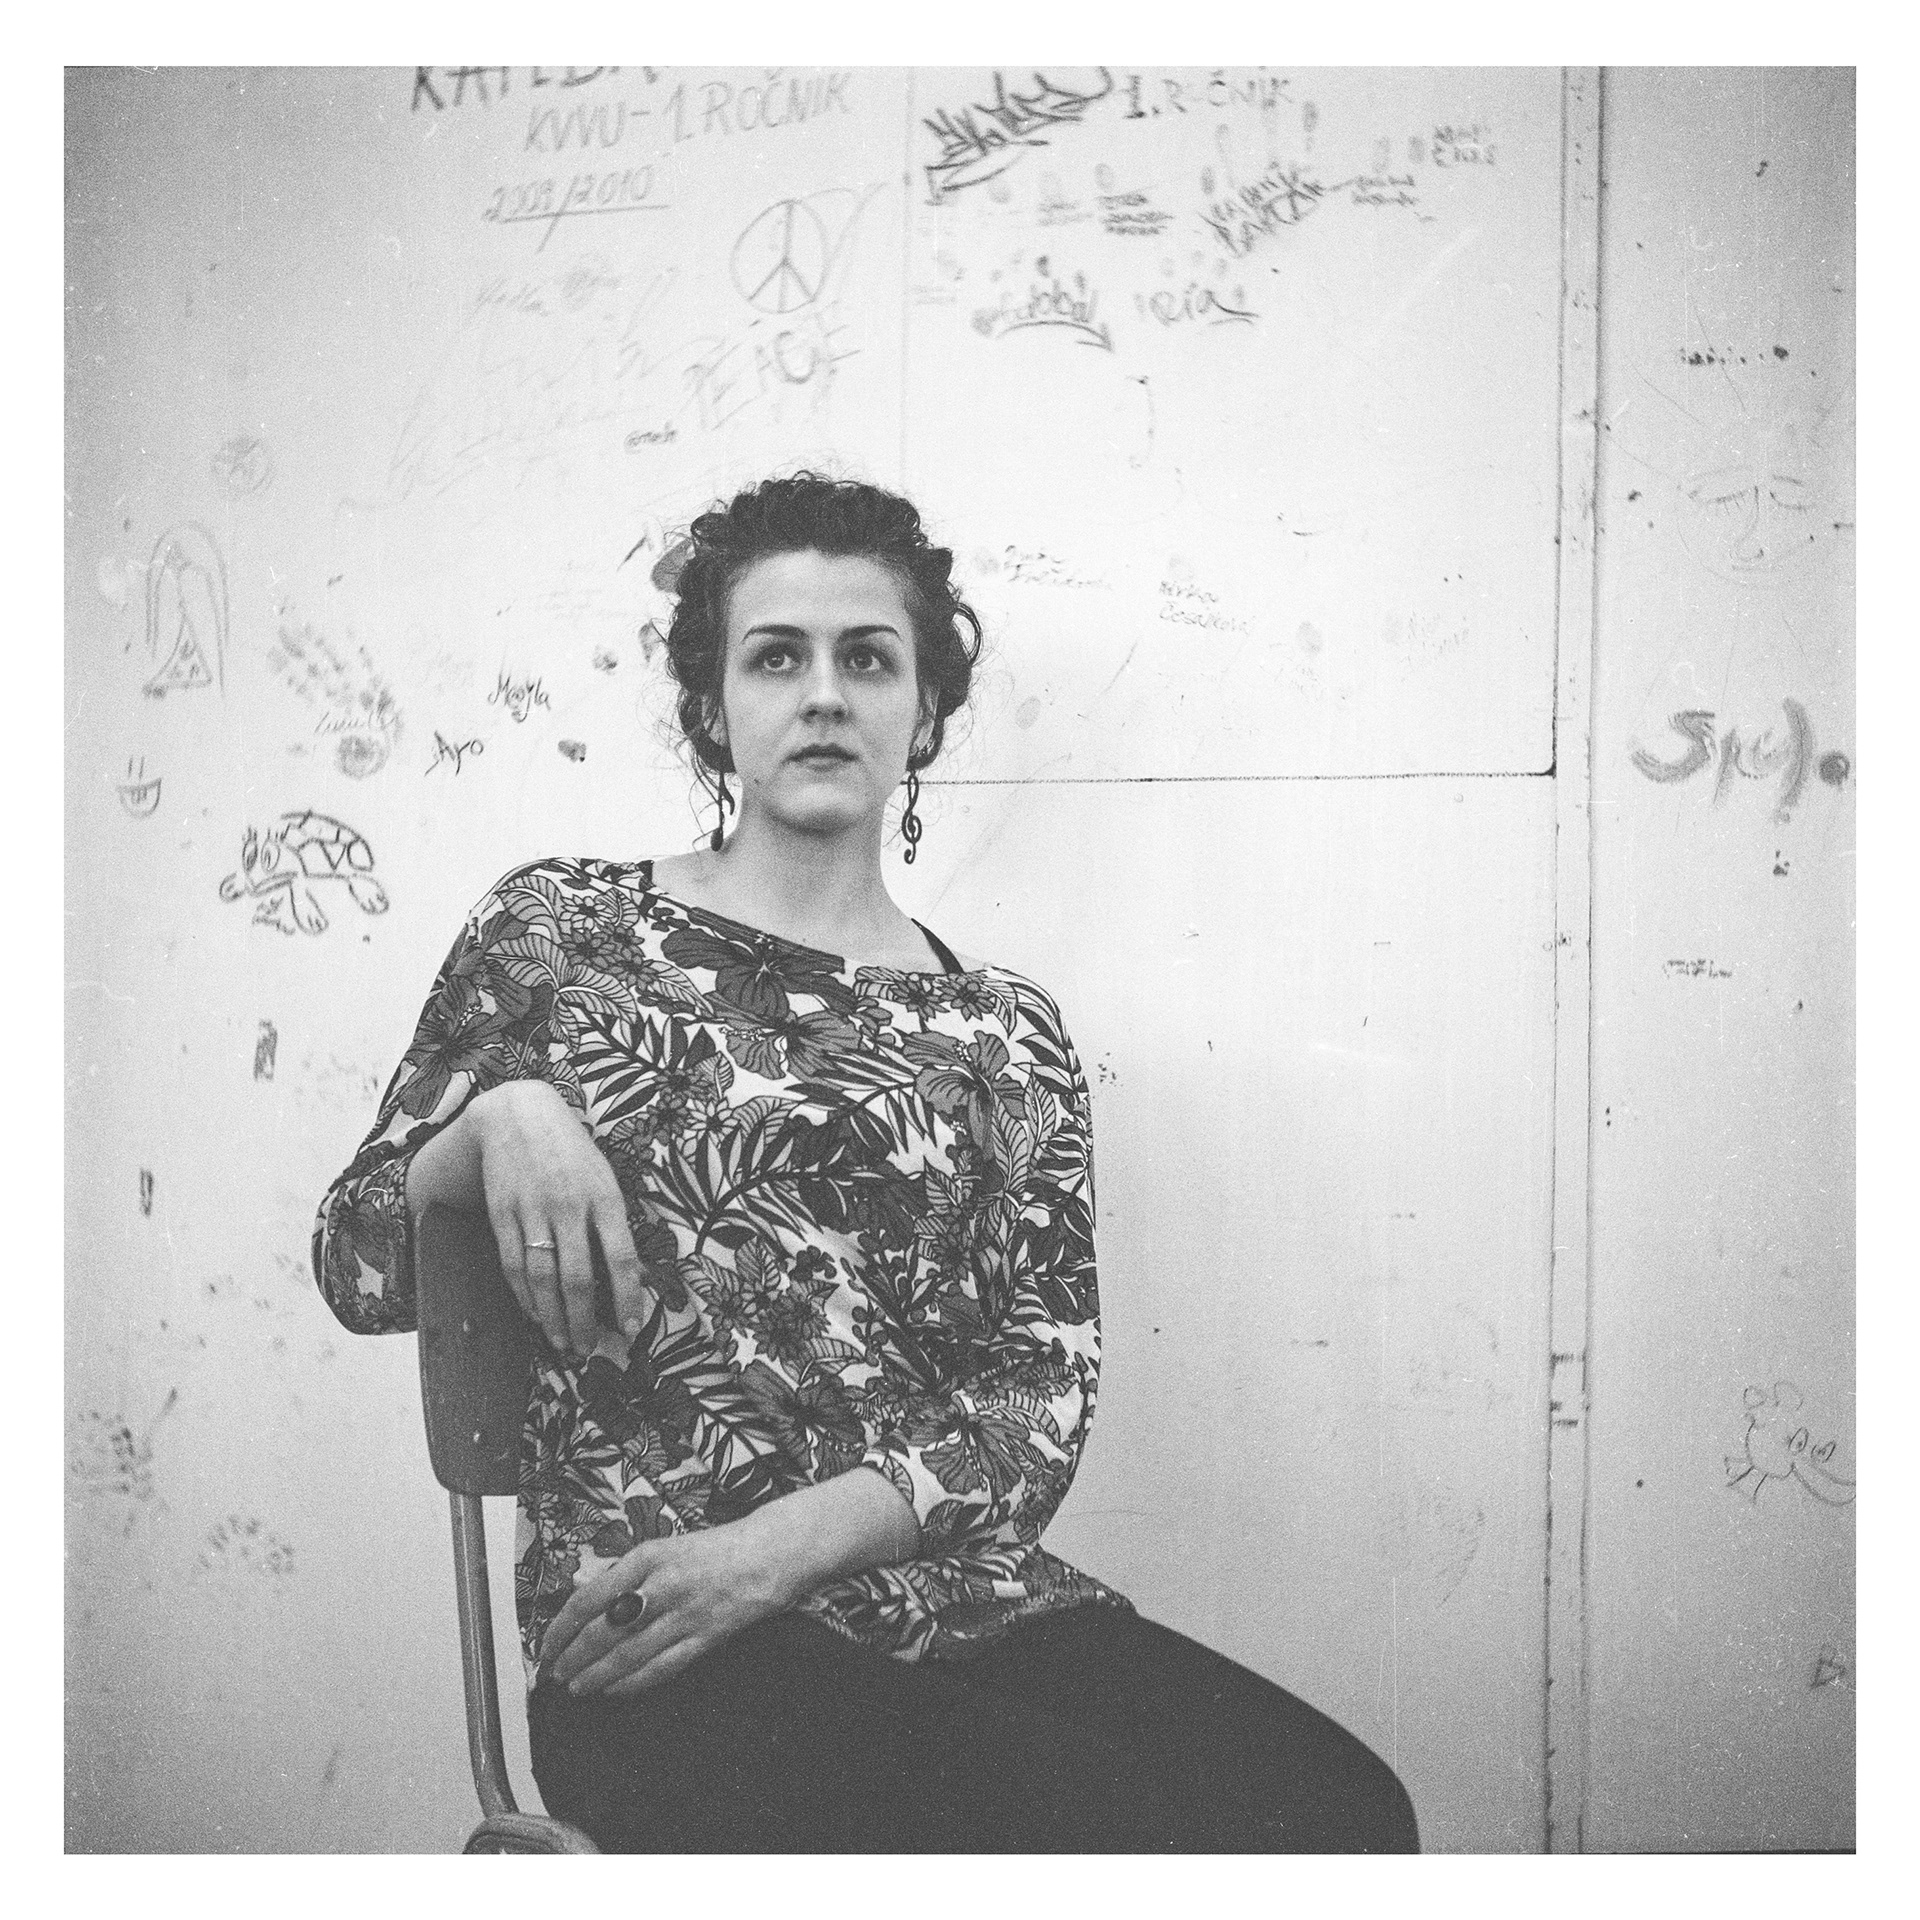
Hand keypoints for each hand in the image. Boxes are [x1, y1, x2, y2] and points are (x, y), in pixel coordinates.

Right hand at [466, 1080, 647, 1358]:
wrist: (520, 1115)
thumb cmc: (572, 1152)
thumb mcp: (604, 1178)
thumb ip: (613, 1224)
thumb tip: (629, 1276)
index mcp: (604, 1197)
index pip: (621, 1259)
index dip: (628, 1299)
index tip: (631, 1330)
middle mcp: (569, 1206)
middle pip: (578, 1278)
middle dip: (584, 1322)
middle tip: (588, 1349)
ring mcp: (532, 1211)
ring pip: (543, 1278)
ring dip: (553, 1317)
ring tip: (562, 1342)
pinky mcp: (502, 1214)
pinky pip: (513, 1265)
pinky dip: (525, 1296)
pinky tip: (535, 1314)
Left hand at [539, 1522, 795, 1698]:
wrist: (768, 1554)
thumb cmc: (713, 1550)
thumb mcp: (662, 1547)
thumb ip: (621, 1570)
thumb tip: (579, 1586)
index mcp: (647, 1557)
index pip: (589, 1597)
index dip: (560, 1627)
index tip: (546, 1644)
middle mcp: (663, 1584)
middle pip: (603, 1630)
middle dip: (572, 1657)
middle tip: (555, 1672)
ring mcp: (685, 1613)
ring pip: (627, 1655)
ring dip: (595, 1676)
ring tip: (576, 1687)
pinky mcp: (705, 1637)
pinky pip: (660, 1668)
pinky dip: (631, 1683)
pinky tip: (613, 1690)